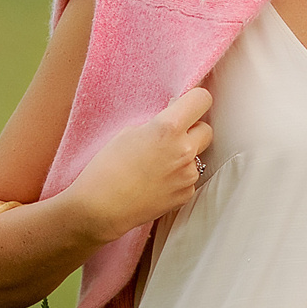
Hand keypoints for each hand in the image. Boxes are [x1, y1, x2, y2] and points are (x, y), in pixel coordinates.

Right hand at [67, 87, 213, 240]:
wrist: (101, 207)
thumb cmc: (107, 168)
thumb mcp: (130, 132)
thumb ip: (158, 122)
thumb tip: (175, 117)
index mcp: (168, 128)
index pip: (202, 99)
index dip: (194, 100)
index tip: (187, 104)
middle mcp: (185, 150)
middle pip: (206, 129)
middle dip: (192, 129)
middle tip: (170, 136)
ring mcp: (188, 175)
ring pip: (198, 155)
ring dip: (185, 154)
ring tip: (157, 163)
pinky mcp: (186, 194)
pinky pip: (190, 177)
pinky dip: (178, 176)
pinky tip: (157, 180)